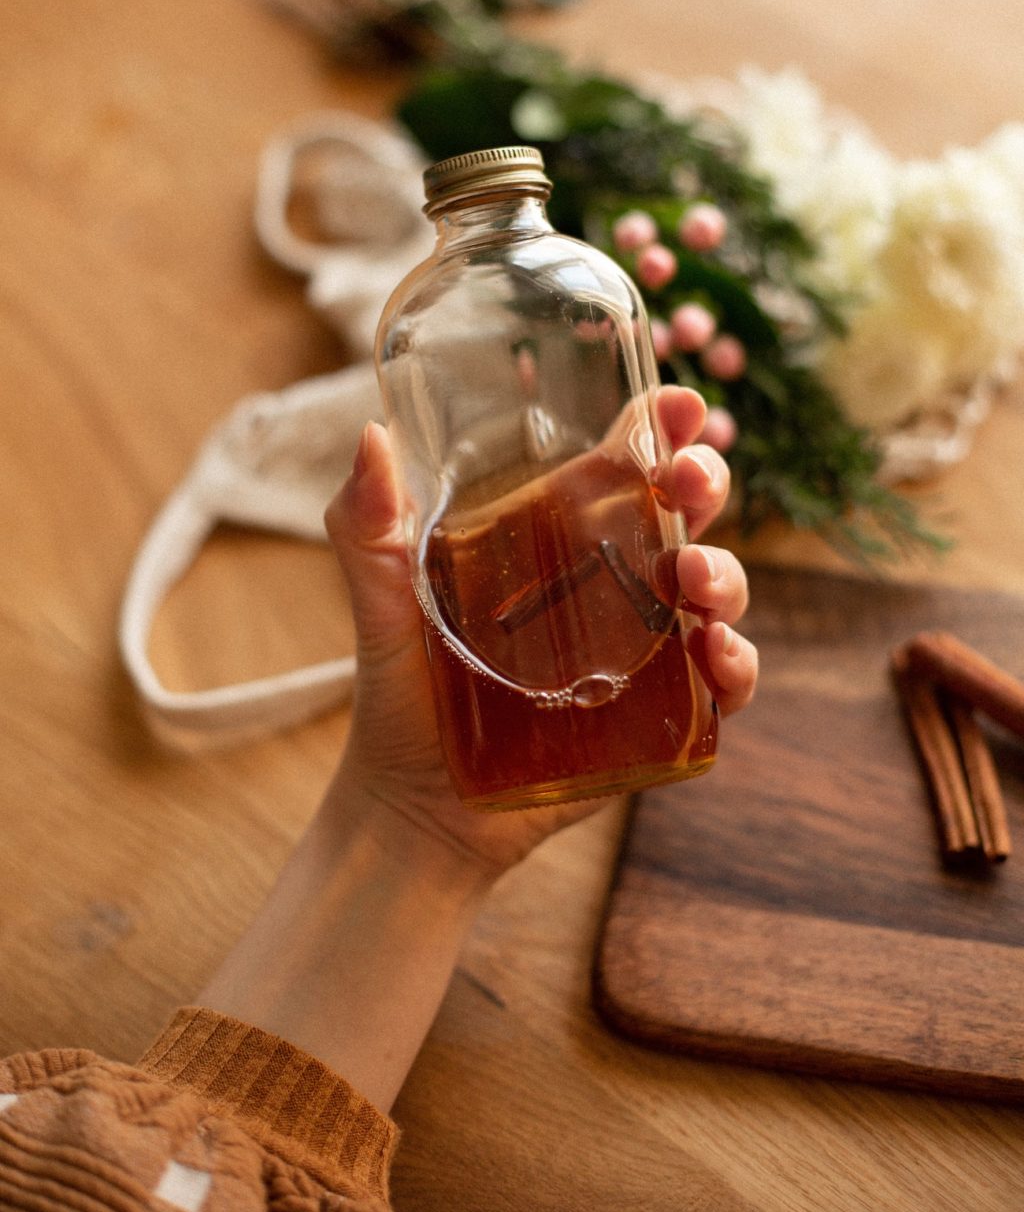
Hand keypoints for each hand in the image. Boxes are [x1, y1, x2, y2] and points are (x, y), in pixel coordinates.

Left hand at [323, 386, 756, 880]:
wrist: (415, 808)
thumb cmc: (402, 695)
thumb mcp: (380, 601)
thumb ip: (366, 525)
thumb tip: (371, 438)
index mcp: (556, 540)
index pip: (624, 465)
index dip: (659, 426)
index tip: (675, 403)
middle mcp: (610, 585)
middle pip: (685, 513)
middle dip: (705, 481)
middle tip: (688, 480)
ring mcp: (640, 650)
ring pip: (715, 591)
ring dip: (725, 573)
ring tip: (694, 583)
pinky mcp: (657, 718)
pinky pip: (722, 686)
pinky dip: (737, 666)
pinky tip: (713, 656)